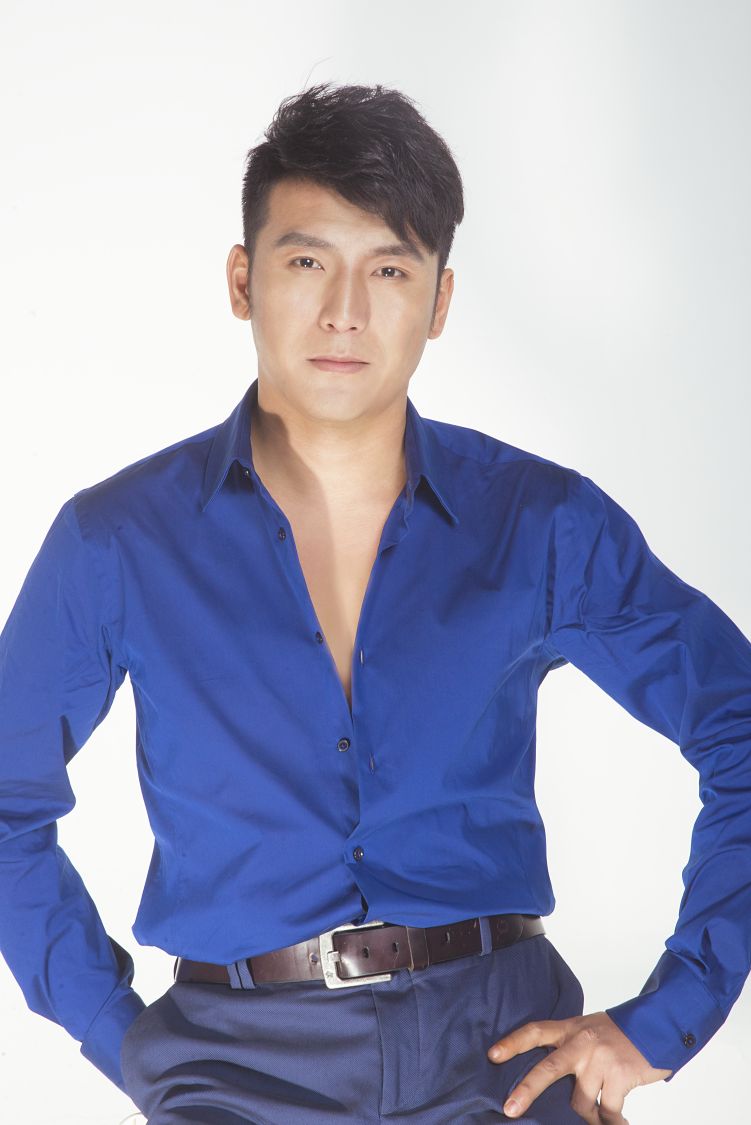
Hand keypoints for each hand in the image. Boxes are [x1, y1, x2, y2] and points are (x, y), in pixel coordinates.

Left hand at [487, 1010, 672, 1122]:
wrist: (657, 1024)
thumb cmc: (619, 1034)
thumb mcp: (589, 1031)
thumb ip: (569, 1048)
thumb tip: (549, 1082)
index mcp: (570, 1028)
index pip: (535, 1031)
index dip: (513, 1043)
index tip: (492, 1055)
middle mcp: (582, 1042)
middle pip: (548, 1069)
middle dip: (527, 1091)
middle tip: (510, 1109)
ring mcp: (600, 1059)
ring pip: (581, 1101)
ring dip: (590, 1116)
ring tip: (600, 1117)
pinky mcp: (620, 1075)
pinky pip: (608, 1111)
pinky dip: (612, 1122)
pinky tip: (619, 1122)